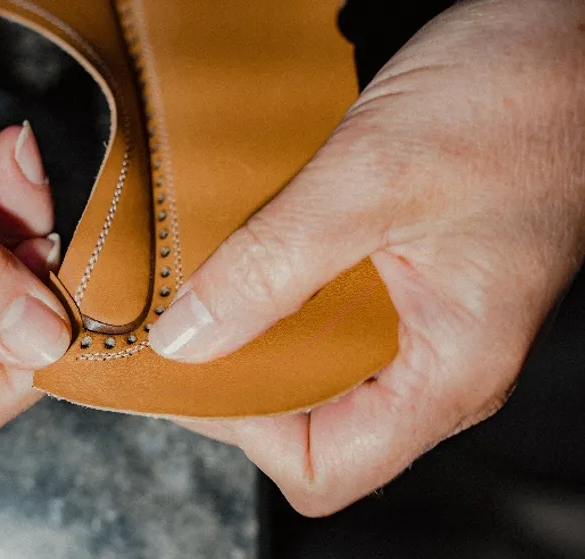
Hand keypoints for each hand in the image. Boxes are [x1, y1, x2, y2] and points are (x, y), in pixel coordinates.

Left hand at [149, 0, 584, 514]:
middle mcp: (437, 364)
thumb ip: (273, 266)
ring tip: (208, 284)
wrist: (570, 41)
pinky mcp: (411, 280)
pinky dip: (277, 292)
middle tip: (184, 320)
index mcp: (448, 371)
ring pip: (316, 369)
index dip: (243, 429)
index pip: (323, 469)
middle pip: (311, 426)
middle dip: (238, 380)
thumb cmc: (519, 98)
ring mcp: (425, 323)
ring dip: (253, 332)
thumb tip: (189, 339)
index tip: (192, 364)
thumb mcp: (372, 179)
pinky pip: (329, 315)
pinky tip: (249, 252)